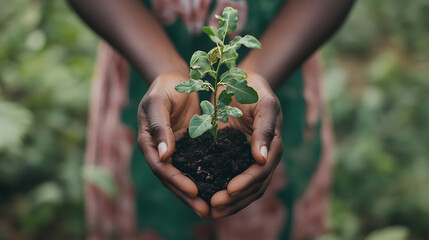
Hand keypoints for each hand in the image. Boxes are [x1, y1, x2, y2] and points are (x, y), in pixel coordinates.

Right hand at [137, 71, 209, 217]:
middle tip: (205, 210)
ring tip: (211, 208)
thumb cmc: (163, 87)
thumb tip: (164, 155)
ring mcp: (174, 151)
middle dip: (187, 196)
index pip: (160, 167)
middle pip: (171, 179)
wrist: (175, 79)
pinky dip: (204, 178)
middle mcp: (160, 151)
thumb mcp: (158, 102)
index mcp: (148, 142)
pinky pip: (195, 166)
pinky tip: (218, 188)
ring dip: (195, 194)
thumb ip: (160, 126)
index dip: (176, 180)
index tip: (194, 190)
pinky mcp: (187, 148)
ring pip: (183, 177)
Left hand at [210, 72, 282, 218]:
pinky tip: (205, 197)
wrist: (240, 81)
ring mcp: (248, 158)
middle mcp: (262, 156)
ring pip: (243, 188)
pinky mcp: (233, 156)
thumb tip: (262, 161)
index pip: (262, 171)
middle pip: (254, 186)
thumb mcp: (263, 103)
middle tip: (214, 207)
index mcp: (272, 145)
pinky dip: (220, 190)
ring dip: (229, 202)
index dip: (247, 183)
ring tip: (210, 211)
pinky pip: (228, 178)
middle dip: (235, 199)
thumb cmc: (254, 87)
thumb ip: (264, 130)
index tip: (228, 190)